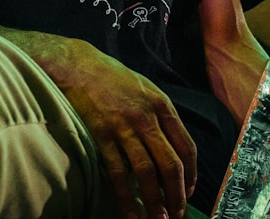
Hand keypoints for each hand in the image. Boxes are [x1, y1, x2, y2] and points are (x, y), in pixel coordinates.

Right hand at [52, 39, 196, 217]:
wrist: (77, 65)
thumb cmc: (112, 77)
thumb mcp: (146, 88)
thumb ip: (160, 115)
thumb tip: (172, 146)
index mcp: (162, 106)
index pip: (187, 147)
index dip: (191, 175)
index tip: (190, 191)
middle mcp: (147, 118)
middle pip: (170, 165)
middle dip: (177, 195)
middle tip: (178, 215)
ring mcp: (124, 127)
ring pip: (146, 173)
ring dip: (155, 202)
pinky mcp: (101, 135)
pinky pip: (117, 173)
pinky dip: (126, 198)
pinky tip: (131, 214)